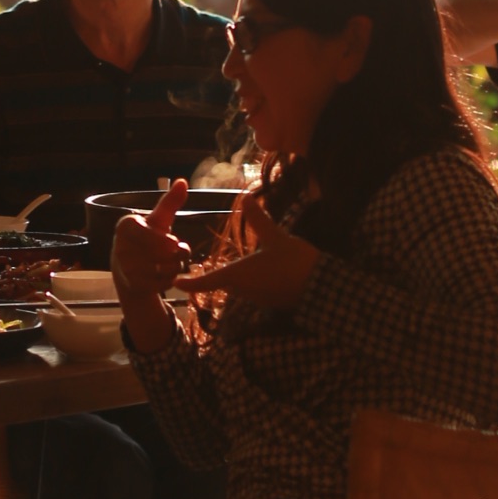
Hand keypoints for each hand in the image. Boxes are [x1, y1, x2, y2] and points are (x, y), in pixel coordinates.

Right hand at [111, 181, 190, 321]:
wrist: (128, 267)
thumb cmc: (147, 237)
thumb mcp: (158, 218)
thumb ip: (170, 202)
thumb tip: (182, 182)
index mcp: (126, 225)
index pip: (147, 233)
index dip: (163, 240)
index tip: (174, 242)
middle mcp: (121, 246)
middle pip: (162, 253)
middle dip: (177, 253)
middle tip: (178, 251)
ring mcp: (126, 268)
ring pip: (164, 268)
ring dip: (176, 266)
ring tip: (174, 262)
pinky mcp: (133, 285)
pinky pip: (162, 283)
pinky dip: (170, 280)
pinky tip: (167, 274)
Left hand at [171, 190, 320, 320]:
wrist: (321, 288)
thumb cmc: (294, 262)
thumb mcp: (275, 237)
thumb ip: (259, 220)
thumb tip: (245, 198)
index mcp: (237, 275)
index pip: (206, 282)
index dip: (190, 283)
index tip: (176, 283)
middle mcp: (243, 290)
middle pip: (221, 283)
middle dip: (211, 277)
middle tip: (199, 268)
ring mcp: (257, 298)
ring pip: (238, 286)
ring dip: (233, 277)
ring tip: (230, 264)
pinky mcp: (270, 300)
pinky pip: (253, 289)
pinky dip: (250, 280)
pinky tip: (260, 269)